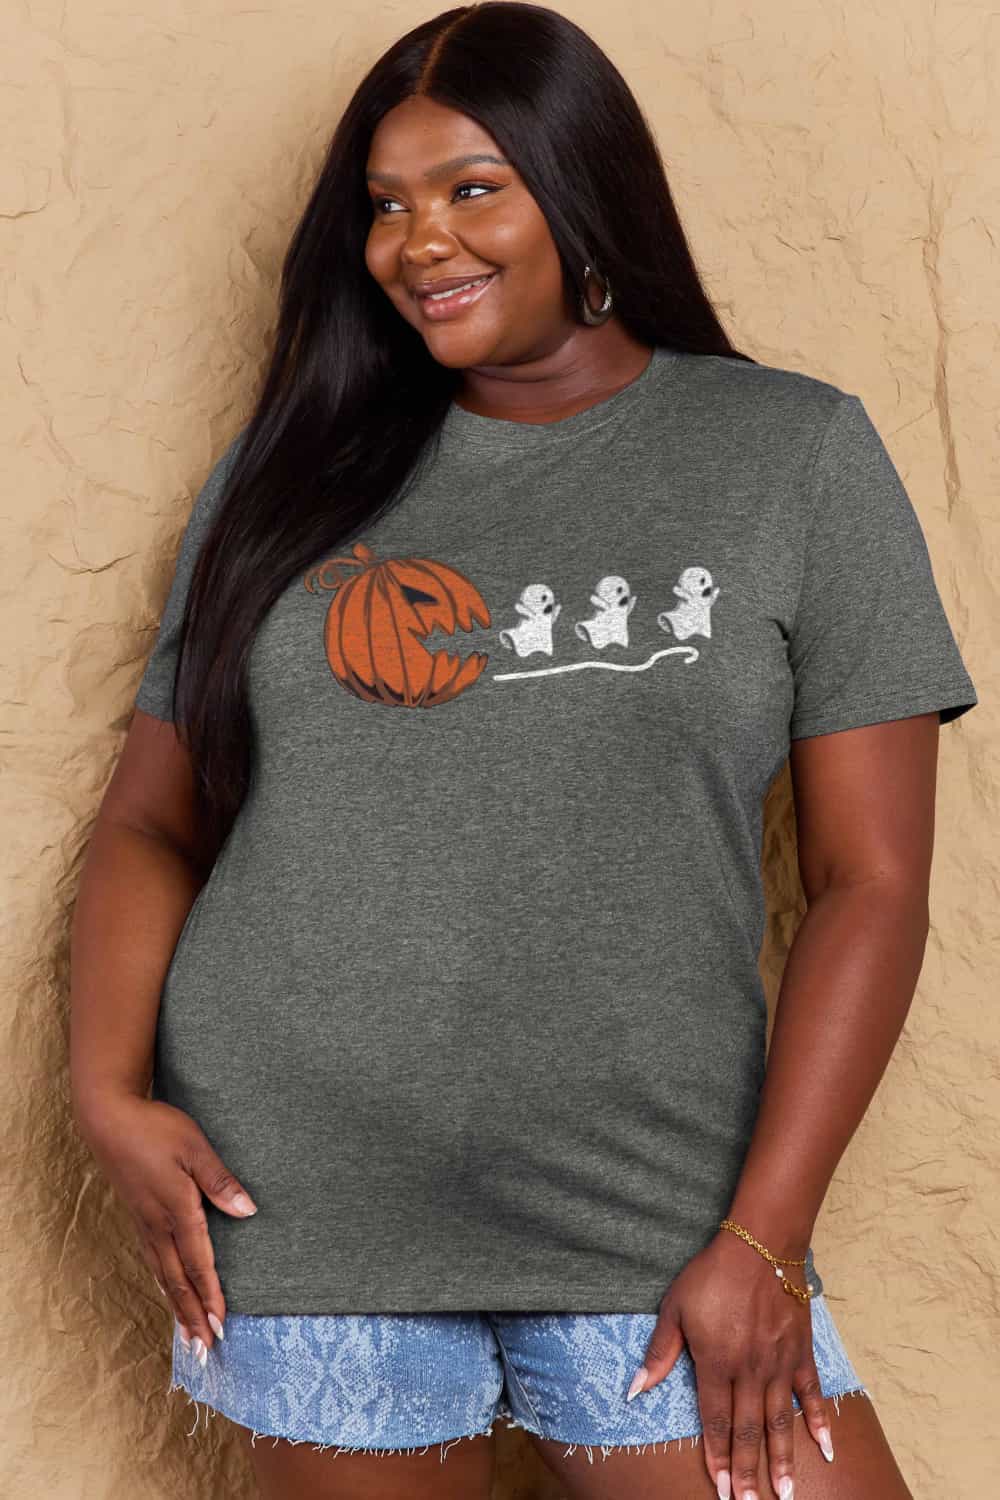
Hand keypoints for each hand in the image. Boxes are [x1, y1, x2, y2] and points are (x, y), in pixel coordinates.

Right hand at [73, 1091, 257, 1364]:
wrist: (109, 1120)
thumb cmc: (156, 1129)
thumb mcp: (195, 1148)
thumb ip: (219, 1181)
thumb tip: (247, 1210)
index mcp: (176, 1210)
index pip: (198, 1263)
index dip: (210, 1296)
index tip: (221, 1325)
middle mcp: (158, 1226)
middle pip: (178, 1281)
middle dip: (193, 1316)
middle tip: (206, 1349)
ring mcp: (144, 1224)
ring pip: (163, 1275)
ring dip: (178, 1307)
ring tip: (189, 1336)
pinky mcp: (138, 1218)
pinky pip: (153, 1262)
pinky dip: (164, 1285)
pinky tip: (169, 1292)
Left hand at [628, 1232, 834, 1499]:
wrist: (759, 1244)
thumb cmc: (711, 1274)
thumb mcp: (674, 1307)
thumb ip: (659, 1352)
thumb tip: (634, 1390)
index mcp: (716, 1361)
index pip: (715, 1421)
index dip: (717, 1458)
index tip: (720, 1489)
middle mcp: (749, 1369)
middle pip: (748, 1430)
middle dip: (748, 1471)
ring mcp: (779, 1362)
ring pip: (780, 1421)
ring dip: (783, 1459)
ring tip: (787, 1493)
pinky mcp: (801, 1351)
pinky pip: (812, 1393)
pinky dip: (820, 1421)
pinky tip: (826, 1449)